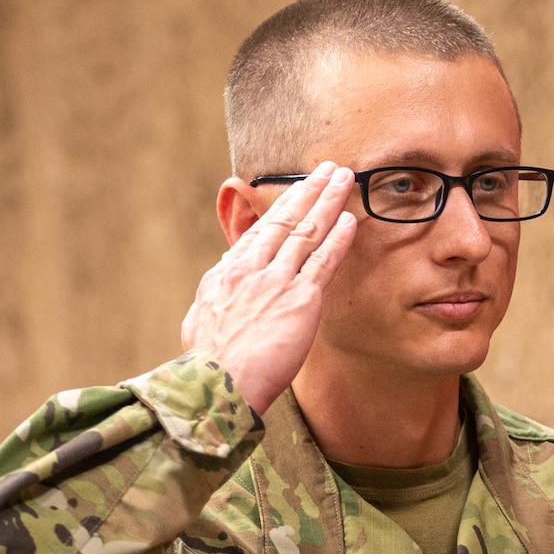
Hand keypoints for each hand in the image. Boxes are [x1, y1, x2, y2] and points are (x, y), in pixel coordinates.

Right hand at [181, 163, 358, 414]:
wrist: (214, 385)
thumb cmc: (207, 365)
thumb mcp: (202, 321)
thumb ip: (218, 297)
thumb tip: (221, 279)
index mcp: (225, 274)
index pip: (258, 233)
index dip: (281, 209)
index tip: (297, 192)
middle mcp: (249, 269)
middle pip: (283, 220)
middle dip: (308, 191)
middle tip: (327, 168)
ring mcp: (274, 281)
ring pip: (305, 231)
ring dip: (328, 201)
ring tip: (344, 178)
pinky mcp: (299, 300)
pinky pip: (322, 261)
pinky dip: (338, 238)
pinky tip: (351, 219)